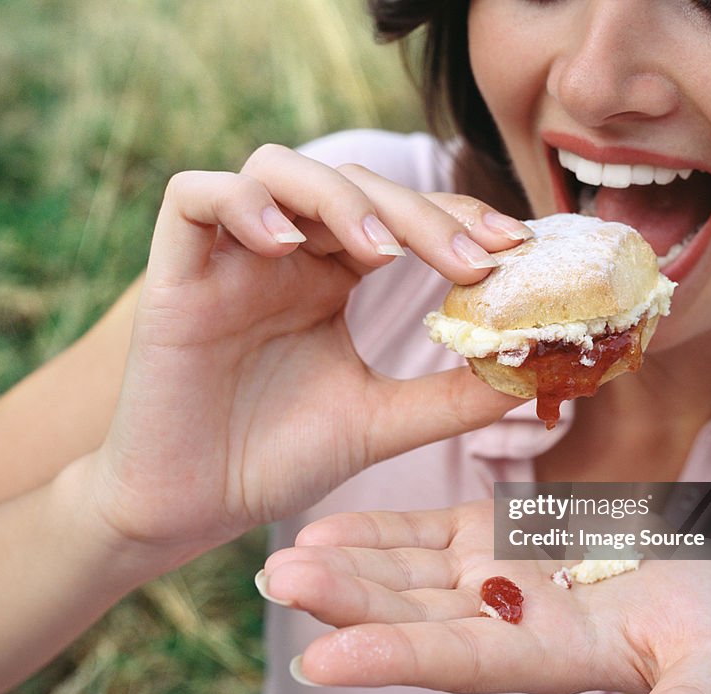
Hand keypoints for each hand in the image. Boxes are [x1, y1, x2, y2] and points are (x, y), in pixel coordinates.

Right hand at [85, 146, 529, 563]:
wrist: (189, 509)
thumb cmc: (275, 460)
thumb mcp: (381, 422)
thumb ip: (453, 395)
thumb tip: (538, 370)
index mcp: (329, 277)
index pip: (397, 214)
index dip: (456, 217)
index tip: (515, 250)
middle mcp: (282, 255)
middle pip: (351, 183)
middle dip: (418, 210)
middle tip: (472, 257)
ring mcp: (226, 258)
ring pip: (277, 168)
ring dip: (338, 197)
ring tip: (382, 251)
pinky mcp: (172, 273)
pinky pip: (193, 197)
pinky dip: (242, 204)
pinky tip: (287, 246)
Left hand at [263, 500, 710, 693]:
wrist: (687, 580)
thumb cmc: (707, 624)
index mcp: (545, 656)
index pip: (457, 662)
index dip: (393, 660)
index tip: (320, 661)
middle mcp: (498, 622)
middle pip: (411, 618)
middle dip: (345, 605)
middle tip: (277, 583)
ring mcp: (485, 578)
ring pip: (403, 575)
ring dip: (343, 568)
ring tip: (281, 561)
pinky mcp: (484, 537)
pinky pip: (420, 535)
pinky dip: (374, 532)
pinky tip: (323, 531)